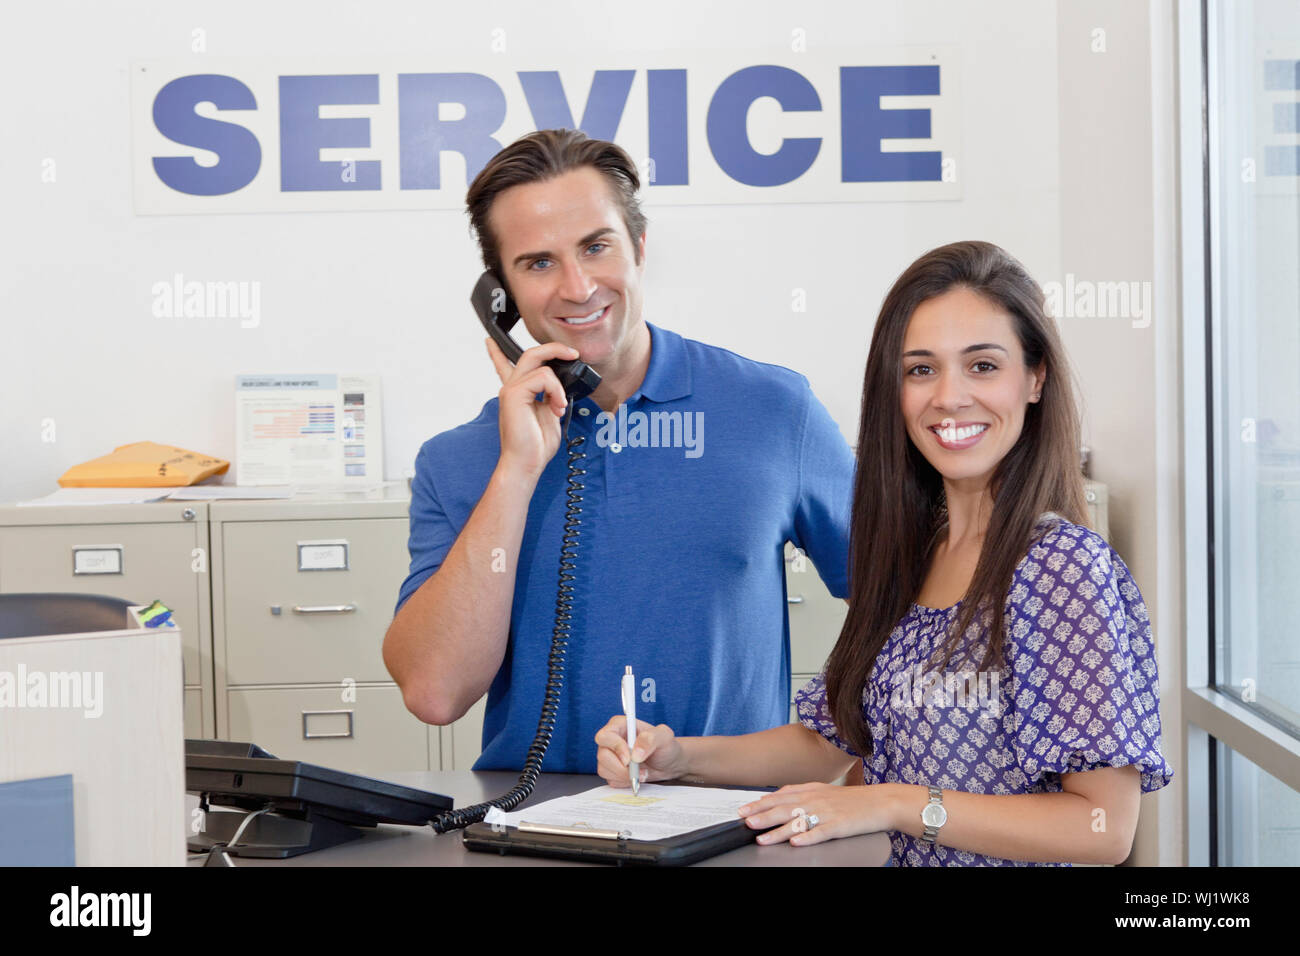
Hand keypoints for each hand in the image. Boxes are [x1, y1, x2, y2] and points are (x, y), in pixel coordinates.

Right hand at [486, 337, 579, 480]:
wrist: (527, 462)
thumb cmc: (536, 445)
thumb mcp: (549, 413)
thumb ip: (551, 395)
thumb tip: (560, 385)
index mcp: (518, 393)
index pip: (504, 366)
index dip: (496, 352)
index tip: (490, 342)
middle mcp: (511, 388)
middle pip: (531, 354)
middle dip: (554, 349)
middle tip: (572, 354)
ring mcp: (511, 389)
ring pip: (539, 362)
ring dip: (558, 384)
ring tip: (559, 405)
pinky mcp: (514, 394)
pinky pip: (543, 377)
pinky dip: (555, 390)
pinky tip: (556, 406)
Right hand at [594, 716, 688, 787]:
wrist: (669, 764)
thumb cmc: (665, 746)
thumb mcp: (664, 737)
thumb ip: (651, 739)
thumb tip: (636, 754)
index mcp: (620, 725)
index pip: (605, 735)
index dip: (615, 747)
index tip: (629, 759)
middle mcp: (612, 740)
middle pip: (603, 755)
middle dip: (620, 767)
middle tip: (638, 771)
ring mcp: (611, 756)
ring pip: (604, 769)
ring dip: (624, 775)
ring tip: (642, 773)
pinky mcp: (612, 771)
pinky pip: (610, 780)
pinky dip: (624, 782)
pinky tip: (637, 776)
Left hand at [736, 782, 893, 846]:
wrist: (879, 802)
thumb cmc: (850, 799)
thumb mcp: (822, 790)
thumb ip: (799, 793)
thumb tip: (775, 797)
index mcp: (810, 791)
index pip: (779, 796)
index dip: (760, 803)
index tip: (743, 810)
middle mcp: (815, 800)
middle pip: (784, 808)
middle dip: (762, 815)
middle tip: (745, 821)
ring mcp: (827, 813)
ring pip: (798, 822)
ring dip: (777, 830)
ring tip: (762, 838)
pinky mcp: (839, 826)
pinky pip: (820, 833)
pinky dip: (807, 838)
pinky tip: (796, 843)